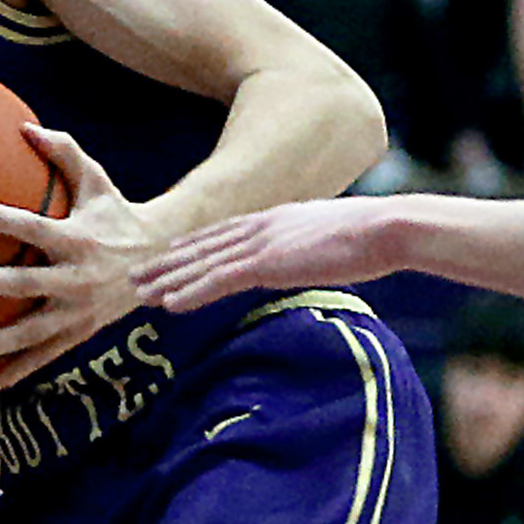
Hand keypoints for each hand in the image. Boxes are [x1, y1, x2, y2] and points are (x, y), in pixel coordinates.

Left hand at [0, 126, 149, 391]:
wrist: (161, 262)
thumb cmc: (116, 213)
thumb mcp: (97, 180)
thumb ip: (63, 152)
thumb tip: (23, 126)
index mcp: (77, 240)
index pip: (34, 227)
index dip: (2, 218)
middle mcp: (77, 280)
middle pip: (27, 284)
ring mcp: (77, 314)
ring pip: (30, 334)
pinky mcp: (78, 336)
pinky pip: (42, 359)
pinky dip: (14, 374)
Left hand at [140, 194, 404, 313]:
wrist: (386, 228)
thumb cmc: (373, 235)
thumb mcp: (333, 237)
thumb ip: (311, 245)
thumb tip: (310, 256)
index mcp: (276, 219)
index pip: (224, 234)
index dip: (193, 247)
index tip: (169, 256)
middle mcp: (261, 226)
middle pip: (203, 246)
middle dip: (168, 262)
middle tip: (137, 274)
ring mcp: (262, 243)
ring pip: (203, 264)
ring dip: (168, 279)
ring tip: (139, 292)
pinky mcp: (268, 263)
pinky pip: (220, 280)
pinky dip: (191, 291)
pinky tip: (169, 305)